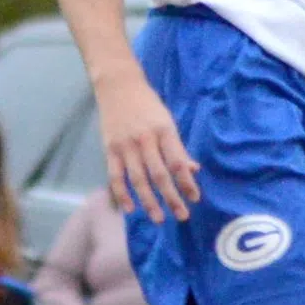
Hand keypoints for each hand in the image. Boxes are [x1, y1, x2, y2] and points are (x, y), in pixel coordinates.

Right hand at [96, 72, 198, 222]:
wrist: (118, 86)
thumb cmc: (147, 104)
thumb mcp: (167, 121)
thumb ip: (178, 148)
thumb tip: (193, 170)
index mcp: (164, 131)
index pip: (177, 162)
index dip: (187, 182)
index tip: (195, 198)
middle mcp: (145, 140)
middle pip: (159, 175)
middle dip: (172, 197)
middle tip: (182, 216)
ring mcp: (125, 146)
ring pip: (138, 179)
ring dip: (149, 201)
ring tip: (159, 218)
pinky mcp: (109, 149)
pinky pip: (115, 176)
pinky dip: (122, 194)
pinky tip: (130, 209)